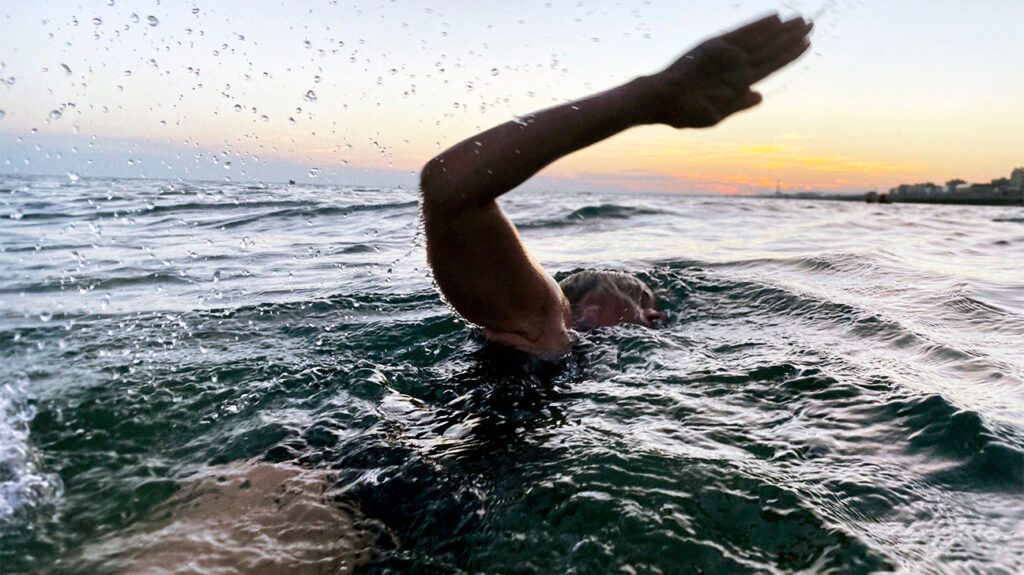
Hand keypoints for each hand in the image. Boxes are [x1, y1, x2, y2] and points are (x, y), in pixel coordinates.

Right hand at [645, 14, 812, 127]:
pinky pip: (741, 34)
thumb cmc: (684, 112)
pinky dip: (758, 26)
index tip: (807, 45)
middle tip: (811, 24)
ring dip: (782, 30)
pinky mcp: (715, 47)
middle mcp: (735, 66)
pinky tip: (776, 18)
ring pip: (761, 41)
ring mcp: (726, 55)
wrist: (661, 102)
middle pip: (770, 50)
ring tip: (802, 20)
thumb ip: (739, 104)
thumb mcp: (716, 114)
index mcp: (737, 82)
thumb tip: (760, 96)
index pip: (770, 66)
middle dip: (791, 38)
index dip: (789, 55)